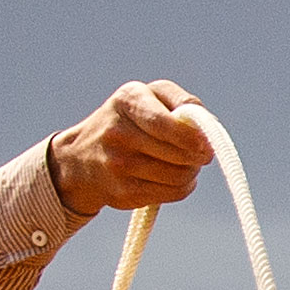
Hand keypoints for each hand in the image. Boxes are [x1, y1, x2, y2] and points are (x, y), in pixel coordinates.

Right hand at [50, 79, 214, 219]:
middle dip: (198, 154)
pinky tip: (172, 177)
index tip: (205, 143)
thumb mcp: (148, 97)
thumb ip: (182, 104)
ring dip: (191, 171)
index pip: (165, 123)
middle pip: (181, 153)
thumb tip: (208, 130)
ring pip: (180, 175)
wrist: (81, 157)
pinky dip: (182, 186)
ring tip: (183, 163)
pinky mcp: (124, 192)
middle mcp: (118, 132)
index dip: (192, 136)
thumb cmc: (129, 121)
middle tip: (199, 152)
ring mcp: (118, 164)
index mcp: (128, 100)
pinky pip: (173, 192)